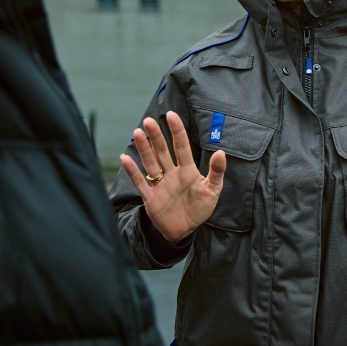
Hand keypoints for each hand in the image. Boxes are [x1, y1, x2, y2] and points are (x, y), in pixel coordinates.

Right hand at [120, 111, 226, 242]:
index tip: (171, 115)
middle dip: (156, 136)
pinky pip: (140, 182)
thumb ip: (217, 172)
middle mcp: (172, 174)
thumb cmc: (200, 208)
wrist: (185, 230)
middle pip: (162, 151)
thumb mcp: (213, 190)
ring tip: (138, 133)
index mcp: (187, 170)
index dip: (177, 131)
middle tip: (149, 121)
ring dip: (144, 149)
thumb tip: (220, 152)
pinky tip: (125, 158)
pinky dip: (133, 171)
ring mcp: (160, 185)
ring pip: (150, 163)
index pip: (181, 146)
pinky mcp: (151, 198)